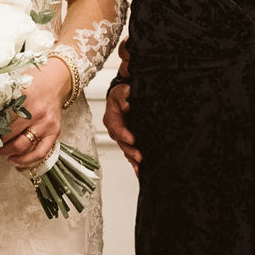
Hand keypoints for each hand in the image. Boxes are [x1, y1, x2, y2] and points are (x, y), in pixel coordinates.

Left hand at [0, 56, 67, 170]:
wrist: (57, 81)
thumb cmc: (34, 81)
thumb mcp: (15, 83)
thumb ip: (1, 96)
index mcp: (24, 98)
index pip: (1, 119)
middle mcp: (36, 113)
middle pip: (9, 135)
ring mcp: (46, 124)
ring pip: (21, 146)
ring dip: (4, 152)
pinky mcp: (54, 132)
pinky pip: (39, 152)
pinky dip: (25, 159)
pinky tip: (13, 159)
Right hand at [103, 40, 138, 172]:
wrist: (136, 84)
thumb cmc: (131, 83)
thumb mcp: (127, 82)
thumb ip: (126, 89)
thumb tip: (128, 101)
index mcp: (114, 107)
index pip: (115, 122)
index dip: (123, 132)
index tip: (133, 139)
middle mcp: (116, 120)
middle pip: (119, 138)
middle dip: (129, 149)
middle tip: (140, 156)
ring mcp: (123, 128)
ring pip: (125, 146)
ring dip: (132, 157)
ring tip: (141, 166)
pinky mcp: (131, 135)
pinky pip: (130, 149)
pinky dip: (134, 161)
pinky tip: (141, 171)